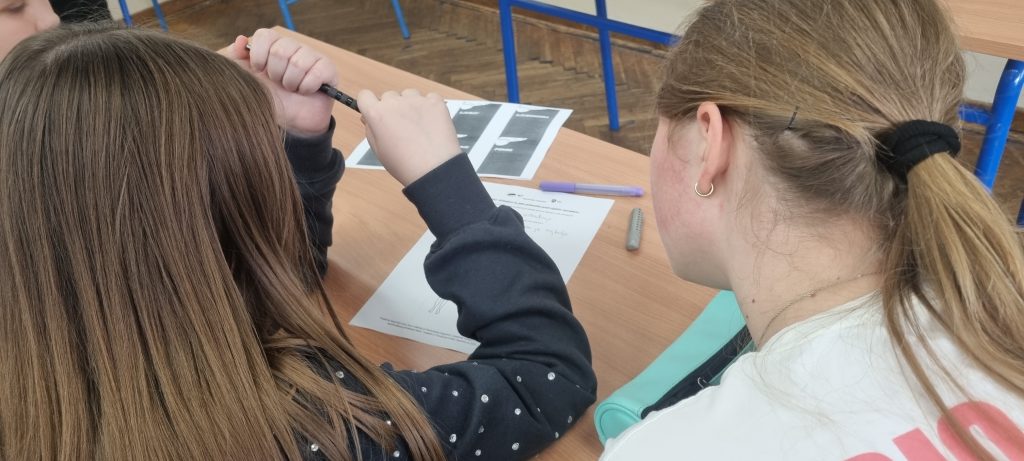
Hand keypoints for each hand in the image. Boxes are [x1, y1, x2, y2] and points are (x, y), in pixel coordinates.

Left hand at [221, 29, 336, 136]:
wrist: (289, 123)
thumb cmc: (268, 98)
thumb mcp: (245, 79)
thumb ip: (235, 59)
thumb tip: (240, 39)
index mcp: (273, 45)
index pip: (265, 35)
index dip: (259, 55)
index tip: (259, 70)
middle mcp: (293, 47)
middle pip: (281, 50)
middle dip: (276, 73)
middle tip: (279, 83)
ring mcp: (312, 57)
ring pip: (299, 62)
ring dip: (291, 82)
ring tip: (292, 89)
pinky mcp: (328, 70)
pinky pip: (317, 72)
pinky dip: (307, 87)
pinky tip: (305, 91)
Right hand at [357, 89, 460, 185]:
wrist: (435, 170)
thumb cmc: (405, 165)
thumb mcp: (378, 150)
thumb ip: (371, 129)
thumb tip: (368, 116)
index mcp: (377, 114)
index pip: (365, 95)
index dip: (370, 104)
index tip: (375, 111)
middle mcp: (395, 103)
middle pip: (389, 96)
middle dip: (392, 108)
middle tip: (401, 127)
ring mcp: (416, 101)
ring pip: (409, 94)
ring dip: (411, 105)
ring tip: (418, 126)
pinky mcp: (435, 102)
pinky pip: (429, 97)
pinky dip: (430, 107)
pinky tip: (431, 123)